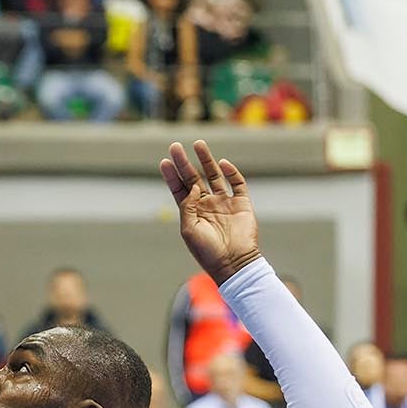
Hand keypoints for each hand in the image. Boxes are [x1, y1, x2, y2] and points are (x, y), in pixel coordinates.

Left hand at [159, 141, 260, 283]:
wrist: (233, 263)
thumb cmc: (207, 250)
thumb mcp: (189, 229)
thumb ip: (188, 206)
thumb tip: (193, 186)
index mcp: (192, 212)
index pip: (180, 188)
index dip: (172, 175)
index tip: (164, 161)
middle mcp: (207, 204)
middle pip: (194, 178)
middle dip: (184, 162)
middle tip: (175, 146)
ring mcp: (225, 202)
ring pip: (214, 175)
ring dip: (206, 160)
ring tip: (198, 144)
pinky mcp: (242, 203)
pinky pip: (237, 183)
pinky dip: (231, 172)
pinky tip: (222, 164)